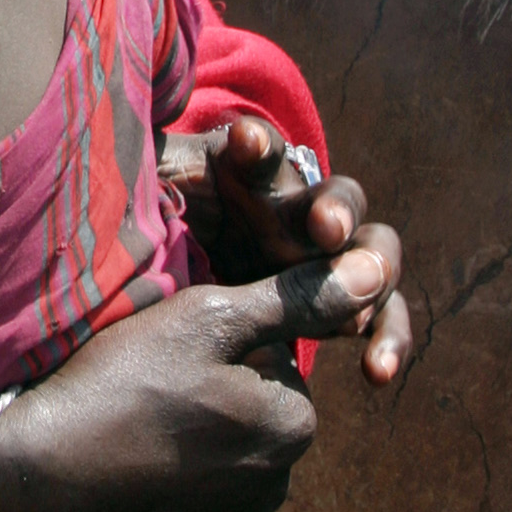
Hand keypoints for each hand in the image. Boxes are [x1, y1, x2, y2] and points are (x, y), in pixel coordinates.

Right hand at [0, 236, 399, 511]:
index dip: (225, 344)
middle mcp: (276, 487)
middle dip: (216, 395)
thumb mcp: (204, 319)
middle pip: (255, 416)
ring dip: (192, 441)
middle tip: (148, 383)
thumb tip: (371, 274)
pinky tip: (120, 467)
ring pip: (222, 462)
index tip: (176, 347)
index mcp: (293, 426)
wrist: (32, 480)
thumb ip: (292, 299)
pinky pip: (187, 507)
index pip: (278, 362)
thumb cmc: (119, 386)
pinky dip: (162, 486)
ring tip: (131, 423)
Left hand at [163, 113, 412, 387]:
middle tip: (324, 228)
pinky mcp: (337, 306)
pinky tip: (376, 373)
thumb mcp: (138, 213)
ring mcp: (322, 258)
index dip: (257, 147)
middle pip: (333, 198)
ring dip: (377, 274)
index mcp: (246, 179)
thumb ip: (149, 184)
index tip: (245, 143)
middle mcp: (293, 212)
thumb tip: (126, 139)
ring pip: (372, 253)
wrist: (158, 317)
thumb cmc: (144, 248)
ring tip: (361, 313)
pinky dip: (386, 338)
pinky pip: (376, 316)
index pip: (260, 154)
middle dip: (332, 209)